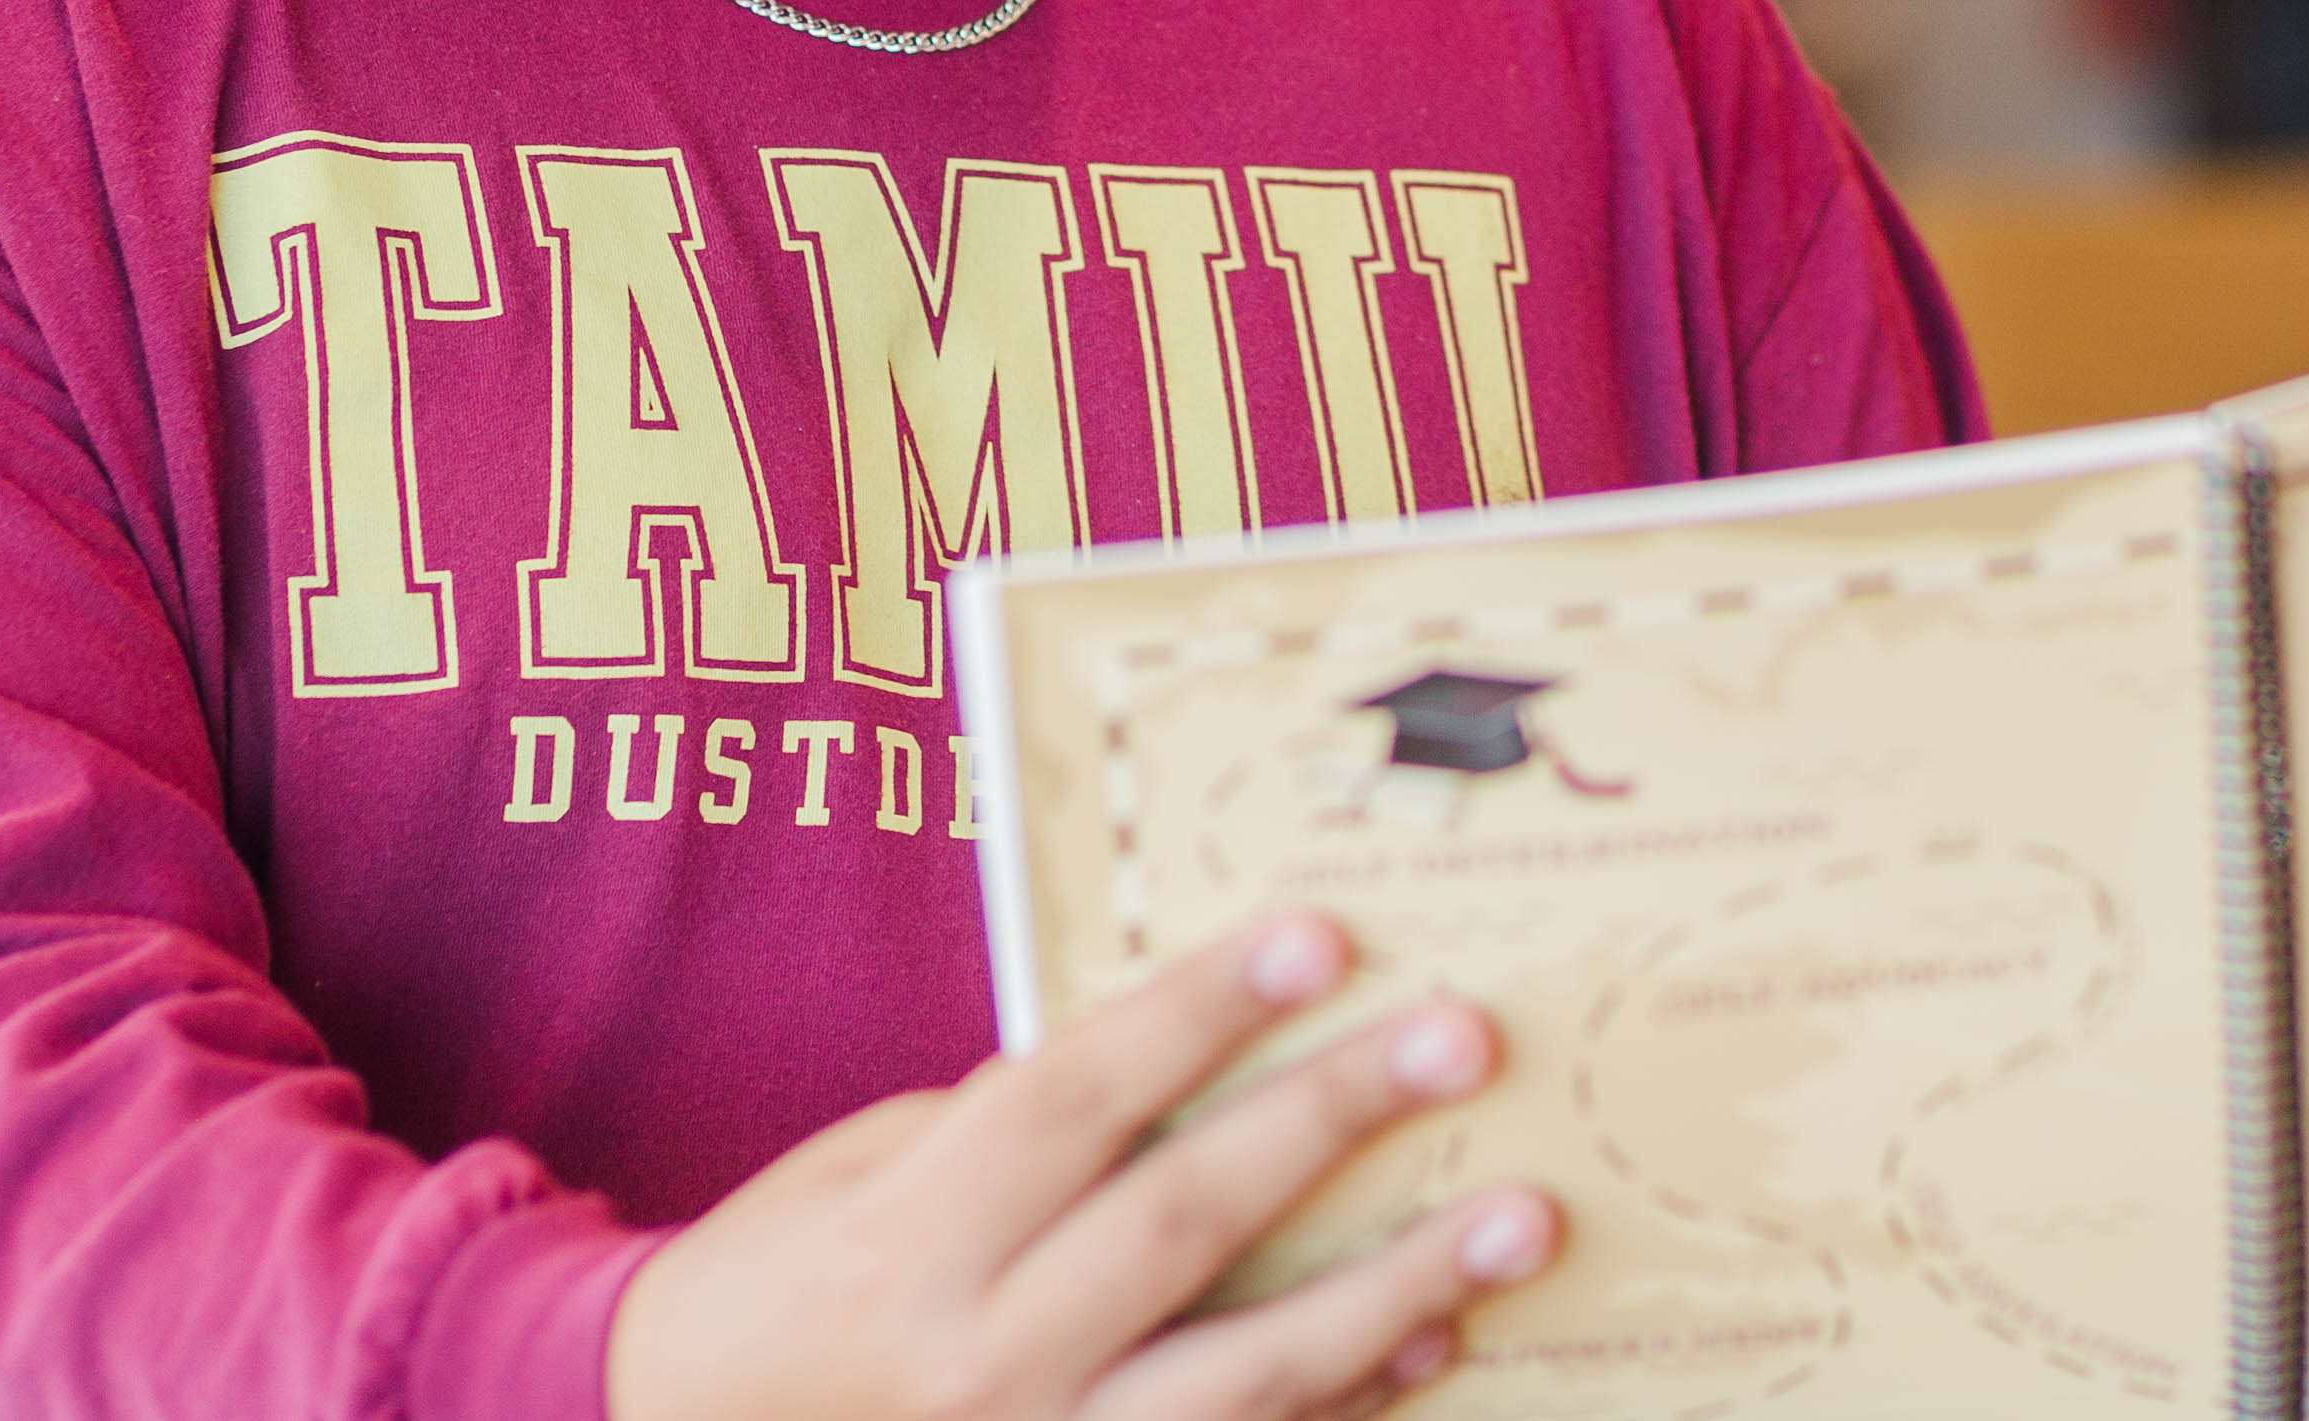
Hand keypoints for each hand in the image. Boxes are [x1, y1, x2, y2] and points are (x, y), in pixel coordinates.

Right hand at [604, 912, 1560, 1420]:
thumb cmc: (788, 1281)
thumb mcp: (867, 1173)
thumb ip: (1020, 1128)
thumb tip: (1199, 1057)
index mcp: (908, 1236)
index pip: (1073, 1100)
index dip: (1197, 1012)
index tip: (1317, 934)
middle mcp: (977, 1356)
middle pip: (1181, 1222)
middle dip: (1330, 1120)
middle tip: (1461, 1037)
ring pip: (1243, 1375)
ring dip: (1395, 1291)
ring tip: (1520, 1217)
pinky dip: (1350, 1404)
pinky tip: (1440, 1341)